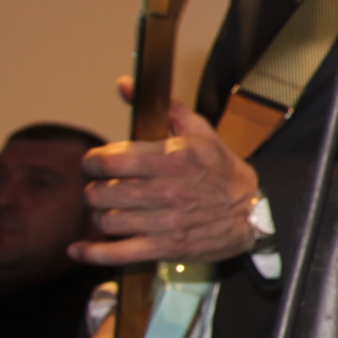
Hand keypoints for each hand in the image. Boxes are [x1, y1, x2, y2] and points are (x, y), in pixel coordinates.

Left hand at [76, 98, 257, 265]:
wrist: (257, 212)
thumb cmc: (225, 173)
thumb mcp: (201, 132)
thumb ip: (163, 108)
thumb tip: (125, 84)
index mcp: (172, 158)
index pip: (109, 160)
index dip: (93, 162)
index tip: (95, 164)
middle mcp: (165, 190)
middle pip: (101, 192)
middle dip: (95, 189)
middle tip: (103, 189)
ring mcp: (164, 222)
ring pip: (106, 220)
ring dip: (101, 215)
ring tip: (110, 211)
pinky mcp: (165, 247)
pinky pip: (117, 253)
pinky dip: (93, 253)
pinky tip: (80, 248)